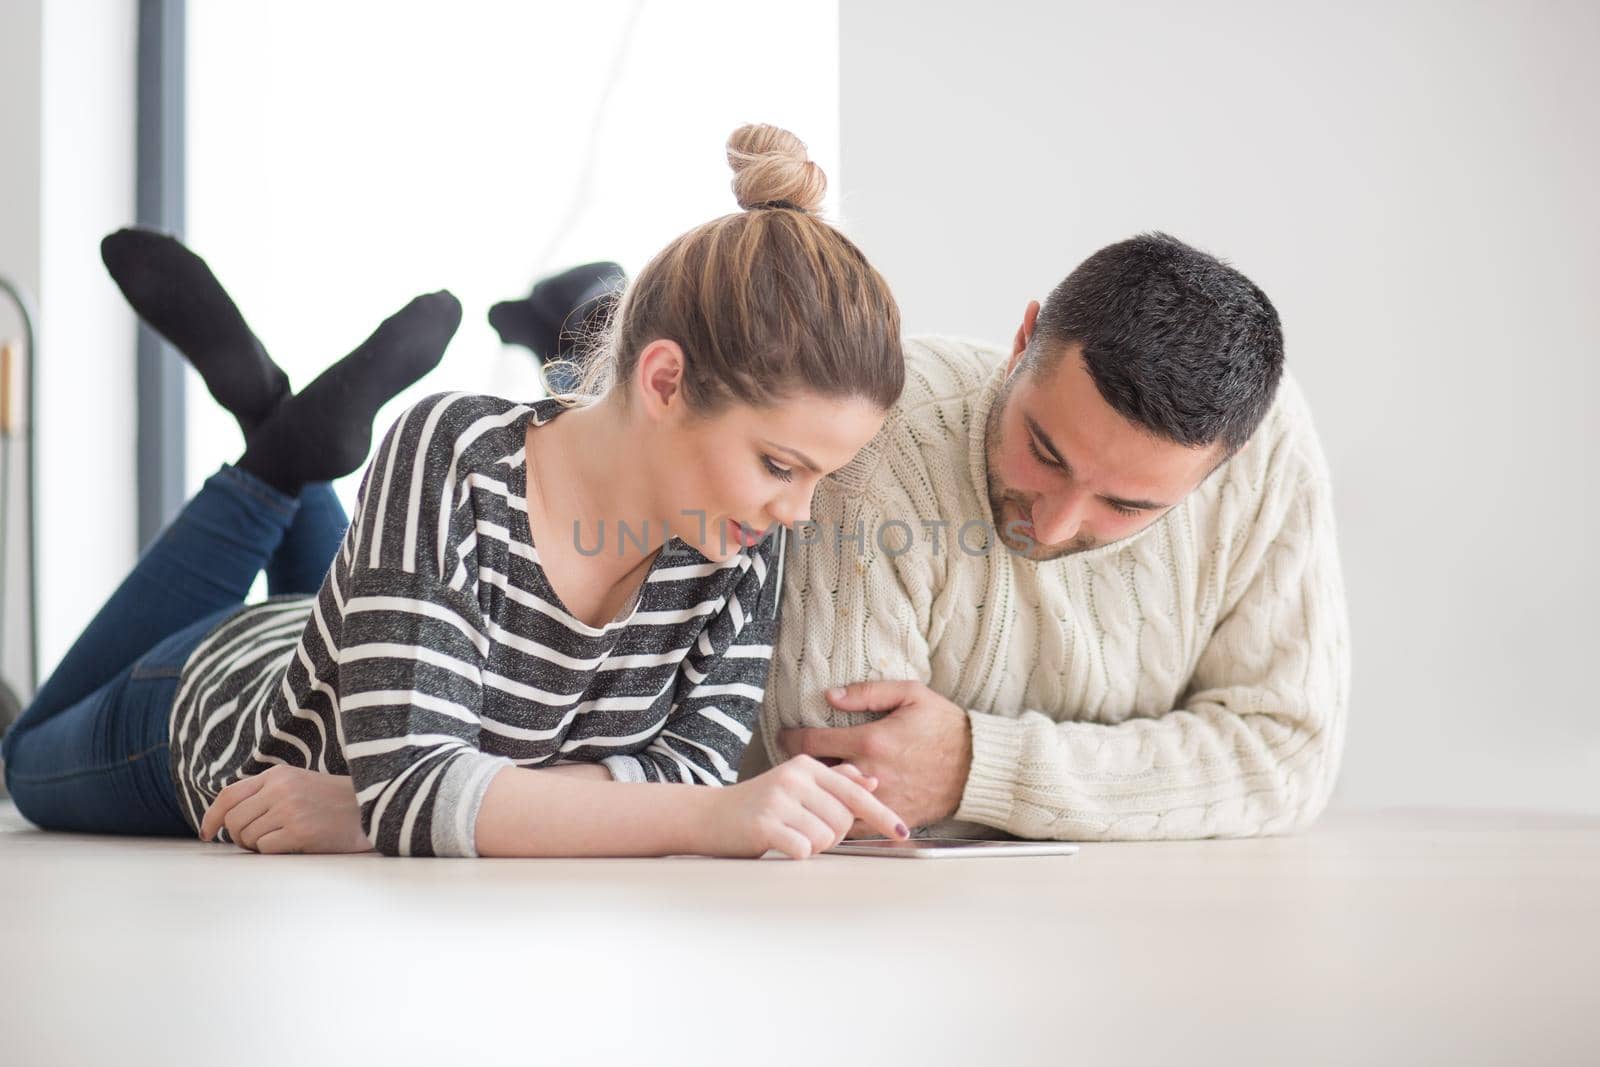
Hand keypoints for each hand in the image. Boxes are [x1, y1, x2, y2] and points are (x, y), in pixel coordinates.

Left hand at [200, 765, 372, 853]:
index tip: (207, 832)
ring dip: (257, 846)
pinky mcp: (299, 831)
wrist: (374, 807)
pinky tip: (293, 846)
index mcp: (278, 774)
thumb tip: (228, 817)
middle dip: (238, 837)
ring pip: (247, 837)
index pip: (229, 795)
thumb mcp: (299, 784)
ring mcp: (289, 809)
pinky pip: (265, 849)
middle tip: (256, 842)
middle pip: (234, 820)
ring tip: (282, 841)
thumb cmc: (335, 802)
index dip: (211, 816)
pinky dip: (273, 852)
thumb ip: (267, 792)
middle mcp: (280, 789)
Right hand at [702, 755, 908, 858]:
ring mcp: (778, 800)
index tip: (902, 833)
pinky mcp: (764, 823)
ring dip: (812, 846)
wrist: (708, 817)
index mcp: (806, 767)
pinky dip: (796, 853)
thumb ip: (834, 781)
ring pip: (825, 838)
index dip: (882, 815)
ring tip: (789, 835)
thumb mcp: (796, 786)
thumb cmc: (758, 805)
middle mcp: (794, 778)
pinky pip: (803, 849)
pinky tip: (779, 844)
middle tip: (804, 831)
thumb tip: (871, 780)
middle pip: (843, 821)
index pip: (855, 794)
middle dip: (831, 836)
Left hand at [778, 680, 972, 835]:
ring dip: (818, 796)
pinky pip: (854, 825)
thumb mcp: (911, 695)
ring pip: (831, 804)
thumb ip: (867, 692)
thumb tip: (829, 695)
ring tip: (808, 787)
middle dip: (800, 769)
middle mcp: (871, 773)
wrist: (977, 766)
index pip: (812, 743)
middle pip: (815, 776)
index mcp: (871, 741)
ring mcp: (880, 799)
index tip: (784, 736)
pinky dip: (840, 816)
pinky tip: (833, 806)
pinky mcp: (891, 817)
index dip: (790, 739)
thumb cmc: (945, 726)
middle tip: (790, 763)